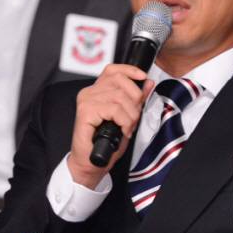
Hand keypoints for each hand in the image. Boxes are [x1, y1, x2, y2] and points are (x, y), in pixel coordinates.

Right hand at [67, 64, 153, 189]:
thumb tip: (147, 83)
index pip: (112, 70)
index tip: (143, 77)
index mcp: (97, 91)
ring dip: (131, 115)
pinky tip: (123, 131)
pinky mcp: (86, 110)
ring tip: (128, 128)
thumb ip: (135, 99)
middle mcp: (89, 92)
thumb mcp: (126, 118)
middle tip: (134, 117)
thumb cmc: (104, 143)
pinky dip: (124, 122)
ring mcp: (86, 100)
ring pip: (120, 96)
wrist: (91, 162)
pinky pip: (115, 110)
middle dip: (135, 98)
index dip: (129, 70)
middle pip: (119, 80)